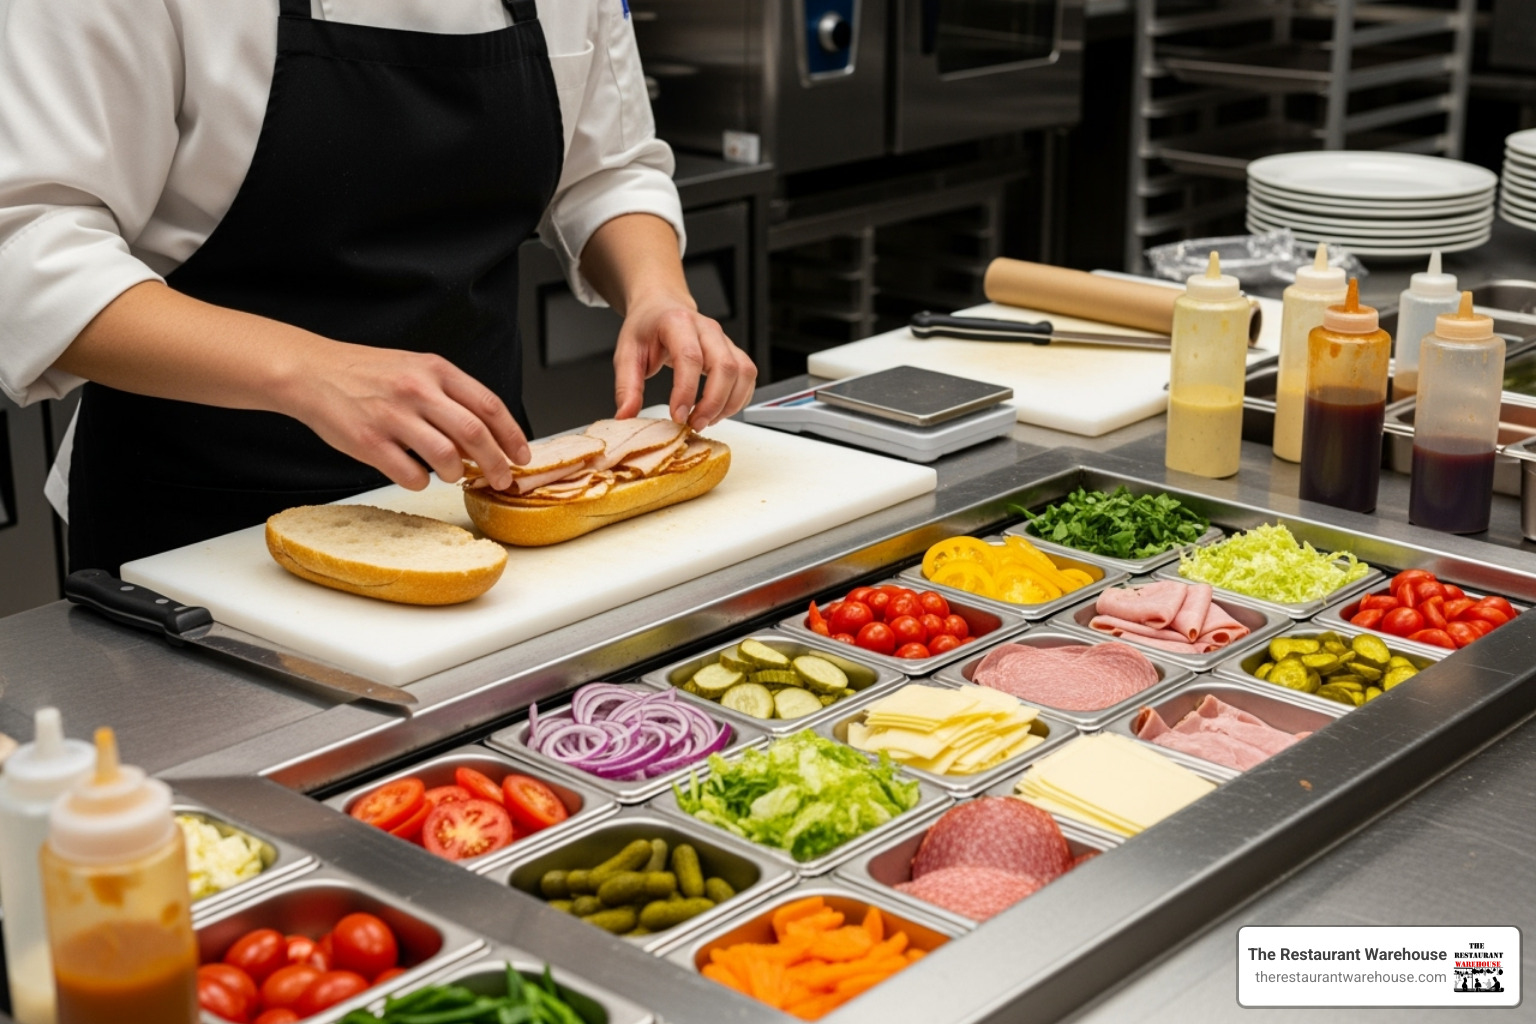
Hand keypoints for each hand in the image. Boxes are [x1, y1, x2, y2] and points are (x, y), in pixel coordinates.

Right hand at [281, 342, 530, 491]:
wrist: (312, 372)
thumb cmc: (367, 374)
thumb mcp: (415, 369)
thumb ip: (450, 397)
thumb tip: (484, 437)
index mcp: (435, 370)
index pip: (488, 405)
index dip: (512, 435)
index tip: (522, 455)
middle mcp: (417, 390)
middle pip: (475, 434)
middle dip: (497, 463)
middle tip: (503, 479)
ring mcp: (393, 417)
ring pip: (446, 458)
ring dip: (457, 475)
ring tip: (453, 476)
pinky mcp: (369, 443)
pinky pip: (411, 475)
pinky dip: (421, 482)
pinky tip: (415, 475)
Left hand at [613, 295, 756, 428]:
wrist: (662, 307)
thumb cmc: (647, 328)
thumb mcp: (626, 353)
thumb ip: (626, 386)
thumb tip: (626, 415)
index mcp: (677, 322)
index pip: (690, 357)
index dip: (686, 391)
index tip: (678, 416)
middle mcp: (707, 328)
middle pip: (724, 366)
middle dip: (713, 403)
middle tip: (693, 424)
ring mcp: (724, 339)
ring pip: (743, 372)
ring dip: (729, 404)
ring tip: (706, 420)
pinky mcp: (734, 351)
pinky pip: (748, 376)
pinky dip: (739, 399)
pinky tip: (719, 411)